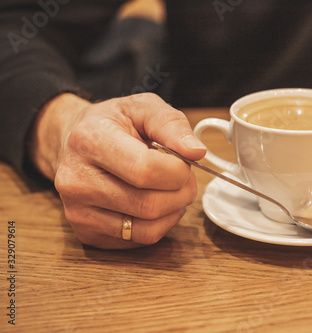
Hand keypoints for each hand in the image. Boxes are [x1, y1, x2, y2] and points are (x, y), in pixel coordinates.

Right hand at [30, 93, 205, 248]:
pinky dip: (159, 225)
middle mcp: (76, 181)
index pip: (146, 171)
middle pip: (150, 205)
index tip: (184, 161)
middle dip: (181, 192)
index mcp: (89, 141)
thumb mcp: (143, 107)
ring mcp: (78, 212)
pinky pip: (139, 241)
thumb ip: (172, 125)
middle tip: (184, 177)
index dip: (178, 170)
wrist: (74, 143)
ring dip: (173, 211)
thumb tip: (196, 152)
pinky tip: (154, 203)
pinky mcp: (86, 233)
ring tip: (171, 189)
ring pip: (148, 229)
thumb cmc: (114, 124)